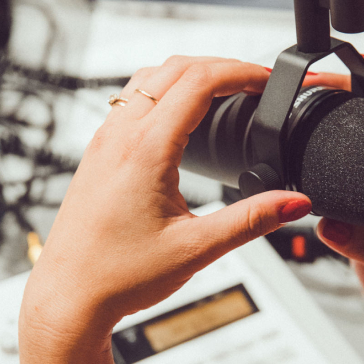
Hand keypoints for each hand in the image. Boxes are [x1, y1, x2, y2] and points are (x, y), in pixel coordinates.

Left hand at [20, 57, 311, 354]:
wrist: (68, 297)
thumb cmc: (118, 277)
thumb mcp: (197, 248)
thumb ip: (252, 220)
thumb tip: (295, 202)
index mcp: (145, 150)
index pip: (199, 81)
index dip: (240, 72)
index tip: (266, 80)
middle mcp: (120, 135)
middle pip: (175, 67)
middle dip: (222, 66)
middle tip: (255, 82)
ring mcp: (104, 140)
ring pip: (150, 78)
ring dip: (191, 74)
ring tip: (225, 91)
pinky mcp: (98, 151)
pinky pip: (132, 98)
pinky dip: (166, 90)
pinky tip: (183, 115)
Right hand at [304, 57, 363, 360]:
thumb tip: (336, 225)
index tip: (362, 70)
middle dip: (355, 91)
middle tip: (323, 80)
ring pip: (362, 142)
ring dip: (338, 121)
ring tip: (312, 101)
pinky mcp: (363, 207)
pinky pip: (340, 176)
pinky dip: (322, 160)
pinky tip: (307, 150)